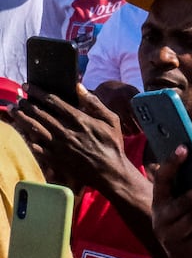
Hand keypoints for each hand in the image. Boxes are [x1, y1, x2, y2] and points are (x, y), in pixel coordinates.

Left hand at [9, 86, 128, 191]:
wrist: (108, 171)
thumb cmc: (112, 143)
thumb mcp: (111, 120)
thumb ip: (94, 103)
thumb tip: (79, 87)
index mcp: (79, 119)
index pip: (54, 101)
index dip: (39, 92)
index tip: (29, 85)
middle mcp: (65, 131)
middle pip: (40, 114)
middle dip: (27, 104)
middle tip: (18, 97)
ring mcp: (58, 146)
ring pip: (34, 128)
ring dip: (22, 118)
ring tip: (14, 110)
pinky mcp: (54, 158)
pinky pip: (35, 146)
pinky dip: (26, 138)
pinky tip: (22, 132)